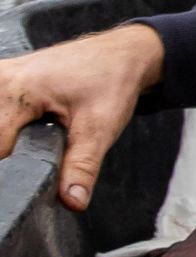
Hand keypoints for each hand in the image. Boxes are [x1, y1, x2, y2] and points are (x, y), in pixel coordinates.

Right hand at [0, 23, 162, 210]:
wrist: (122, 54)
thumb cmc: (112, 82)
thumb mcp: (100, 127)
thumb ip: (82, 166)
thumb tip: (72, 202)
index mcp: (17, 91)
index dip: (10, 170)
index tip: (25, 178)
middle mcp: (1, 80)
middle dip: (11, 153)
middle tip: (47, 144)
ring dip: (9, 138)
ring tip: (40, 134)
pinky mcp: (2, 80)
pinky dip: (8, 125)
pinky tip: (25, 130)